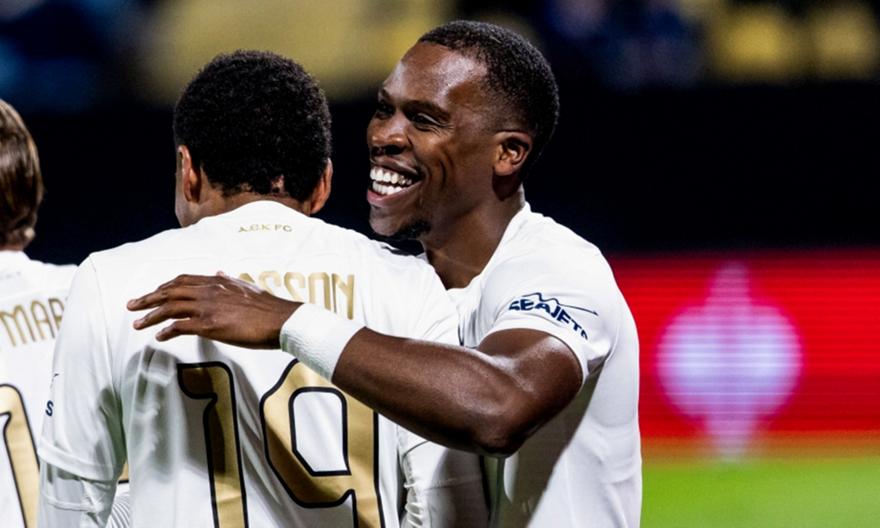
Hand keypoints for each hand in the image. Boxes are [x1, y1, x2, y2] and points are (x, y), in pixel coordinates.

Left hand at [127, 272, 297, 347]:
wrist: (281, 320)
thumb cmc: (268, 308)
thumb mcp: (246, 287)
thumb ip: (229, 280)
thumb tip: (219, 272)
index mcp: (217, 281)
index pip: (183, 280)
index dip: (164, 287)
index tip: (152, 293)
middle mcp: (209, 290)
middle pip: (170, 292)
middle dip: (148, 298)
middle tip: (132, 306)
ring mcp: (208, 307)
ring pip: (170, 308)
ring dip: (151, 315)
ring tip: (138, 323)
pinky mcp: (210, 325)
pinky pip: (180, 326)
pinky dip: (166, 331)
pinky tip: (159, 337)